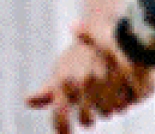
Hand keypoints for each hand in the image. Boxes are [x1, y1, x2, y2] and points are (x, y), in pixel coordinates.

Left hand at [26, 27, 151, 131]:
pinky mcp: (125, 82)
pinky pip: (126, 105)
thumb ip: (47, 90)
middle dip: (87, 116)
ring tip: (105, 88)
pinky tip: (120, 86)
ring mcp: (108, 83)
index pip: (61, 114)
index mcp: (66, 80)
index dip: (61, 128)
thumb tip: (28, 101)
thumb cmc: (80, 55)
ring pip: (107, 113)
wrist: (108, 30)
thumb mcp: (61, 70)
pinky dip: (124, 99)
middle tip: (89, 103)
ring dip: (107, 106)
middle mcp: (85, 82)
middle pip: (87, 120)